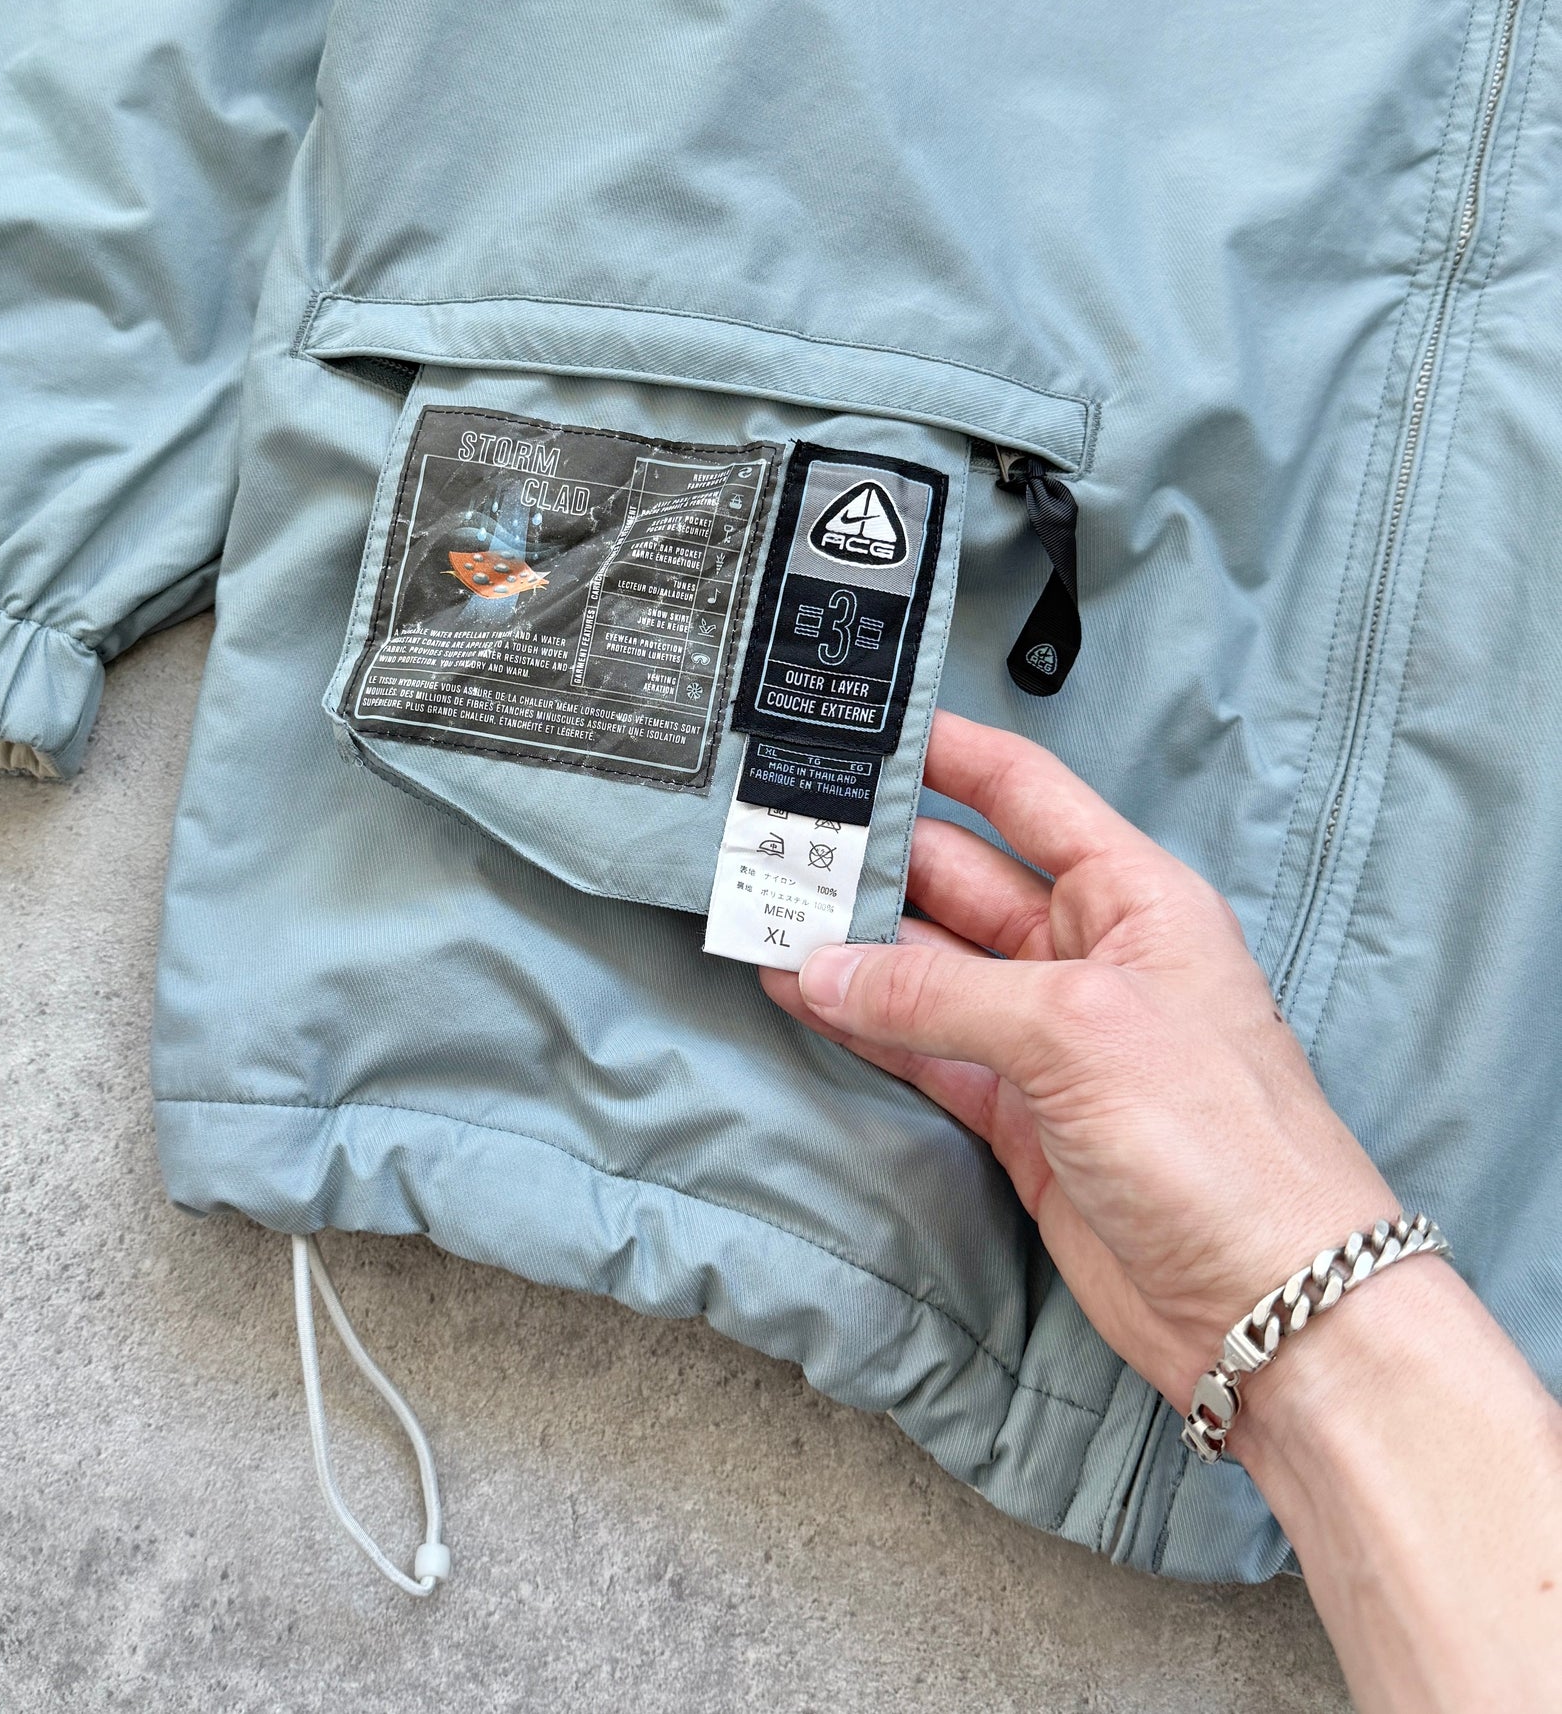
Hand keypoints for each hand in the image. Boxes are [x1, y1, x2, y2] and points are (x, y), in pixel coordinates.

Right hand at [761, 710, 1397, 1409]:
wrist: (1272, 1309)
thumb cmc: (1216, 1141)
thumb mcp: (1076, 1031)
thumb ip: (939, 992)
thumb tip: (819, 966)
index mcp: (1133, 896)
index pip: (1026, 794)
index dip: (948, 753)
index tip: (863, 725)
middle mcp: (1087, 953)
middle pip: (959, 879)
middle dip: (873, 855)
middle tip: (776, 830)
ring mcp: (1048, 1037)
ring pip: (928, 966)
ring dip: (851, 944)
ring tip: (761, 908)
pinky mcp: (1016, 1113)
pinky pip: (922, 1046)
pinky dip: (860, 1022)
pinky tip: (797, 993)